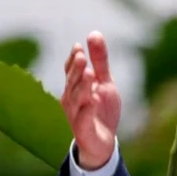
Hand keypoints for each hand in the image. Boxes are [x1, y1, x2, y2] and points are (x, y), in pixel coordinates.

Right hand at [61, 31, 121, 169]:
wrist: (103, 142)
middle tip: (84, 57)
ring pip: (76, 100)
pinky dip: (87, 110)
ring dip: (82, 87)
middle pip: (72, 82)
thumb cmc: (101, 110)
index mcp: (75, 87)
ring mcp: (75, 115)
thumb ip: (100, 60)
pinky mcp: (83, 131)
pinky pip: (83, 120)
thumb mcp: (105, 82)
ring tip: (90, 74)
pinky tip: (93, 100)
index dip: (74, 59)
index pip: (71, 70)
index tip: (79, 47)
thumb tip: (94, 33)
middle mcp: (71, 100)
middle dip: (77, 70)